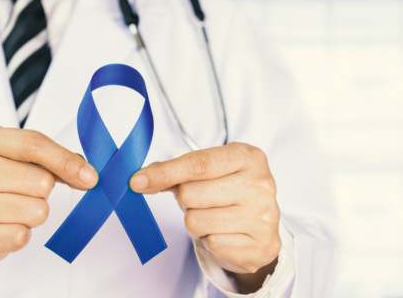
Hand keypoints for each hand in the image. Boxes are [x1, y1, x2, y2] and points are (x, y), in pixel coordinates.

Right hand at [0, 126, 96, 272]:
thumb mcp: (19, 157)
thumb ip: (54, 159)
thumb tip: (87, 175)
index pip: (33, 144)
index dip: (66, 161)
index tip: (90, 177)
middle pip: (41, 181)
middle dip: (44, 191)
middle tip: (23, 192)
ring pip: (37, 211)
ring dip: (34, 213)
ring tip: (12, 209)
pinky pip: (21, 236)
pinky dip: (21, 234)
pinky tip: (5, 225)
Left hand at [130, 142, 280, 292]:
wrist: (262, 227)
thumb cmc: (231, 193)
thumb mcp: (211, 172)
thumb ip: (178, 171)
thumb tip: (142, 178)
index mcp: (249, 157)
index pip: (199, 164)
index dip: (165, 173)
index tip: (138, 181)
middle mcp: (261, 184)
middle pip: (191, 194)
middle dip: (186, 201)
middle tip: (203, 202)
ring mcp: (264, 216)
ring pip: (196, 221)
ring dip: (197, 223)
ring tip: (214, 219)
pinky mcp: (261, 245)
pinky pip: (212, 244)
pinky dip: (211, 241)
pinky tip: (226, 234)